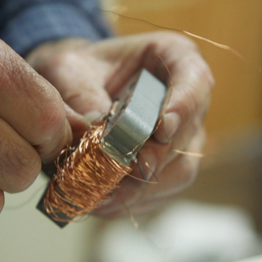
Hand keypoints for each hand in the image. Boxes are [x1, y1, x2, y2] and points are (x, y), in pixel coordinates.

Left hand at [27, 32, 213, 216]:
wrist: (70, 87)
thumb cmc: (75, 69)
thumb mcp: (67, 68)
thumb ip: (80, 93)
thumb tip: (95, 128)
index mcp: (175, 58)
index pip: (194, 80)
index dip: (182, 106)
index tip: (161, 129)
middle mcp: (186, 101)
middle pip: (188, 134)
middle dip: (156, 157)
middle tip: (126, 171)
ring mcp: (180, 137)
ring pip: (180, 170)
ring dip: (144, 187)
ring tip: (106, 194)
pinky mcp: (165, 167)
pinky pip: (161, 192)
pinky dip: (134, 200)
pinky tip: (104, 202)